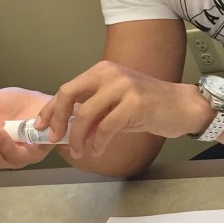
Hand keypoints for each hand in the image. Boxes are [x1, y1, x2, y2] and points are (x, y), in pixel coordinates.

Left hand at [35, 61, 208, 158]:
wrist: (183, 106)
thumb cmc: (150, 106)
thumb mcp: (116, 104)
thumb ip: (93, 112)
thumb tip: (66, 129)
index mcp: (103, 71)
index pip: (68, 88)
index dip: (51, 108)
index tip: (41, 126)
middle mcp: (110, 74)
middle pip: (69, 94)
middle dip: (56, 118)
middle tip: (53, 138)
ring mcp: (123, 87)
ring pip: (85, 114)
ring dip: (77, 137)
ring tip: (78, 151)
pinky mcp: (134, 103)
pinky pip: (106, 127)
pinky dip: (98, 142)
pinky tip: (97, 150)